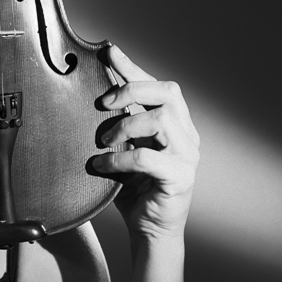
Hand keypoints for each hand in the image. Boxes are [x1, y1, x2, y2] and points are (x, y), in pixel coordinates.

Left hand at [91, 46, 199, 242]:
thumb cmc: (134, 187)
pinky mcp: (180, 179)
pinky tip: (101, 164)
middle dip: (131, 90)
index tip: (108, 51)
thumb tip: (94, 95)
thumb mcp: (122, 147)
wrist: (148, 229)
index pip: (158, 85)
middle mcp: (186, 135)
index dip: (133, 67)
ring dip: (125, 124)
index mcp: (175, 124)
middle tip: (104, 103)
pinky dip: (119, 157)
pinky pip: (148, 157)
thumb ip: (117, 123)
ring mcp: (187, 157)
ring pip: (161, 119)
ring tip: (104, 140)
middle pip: (168, 93)